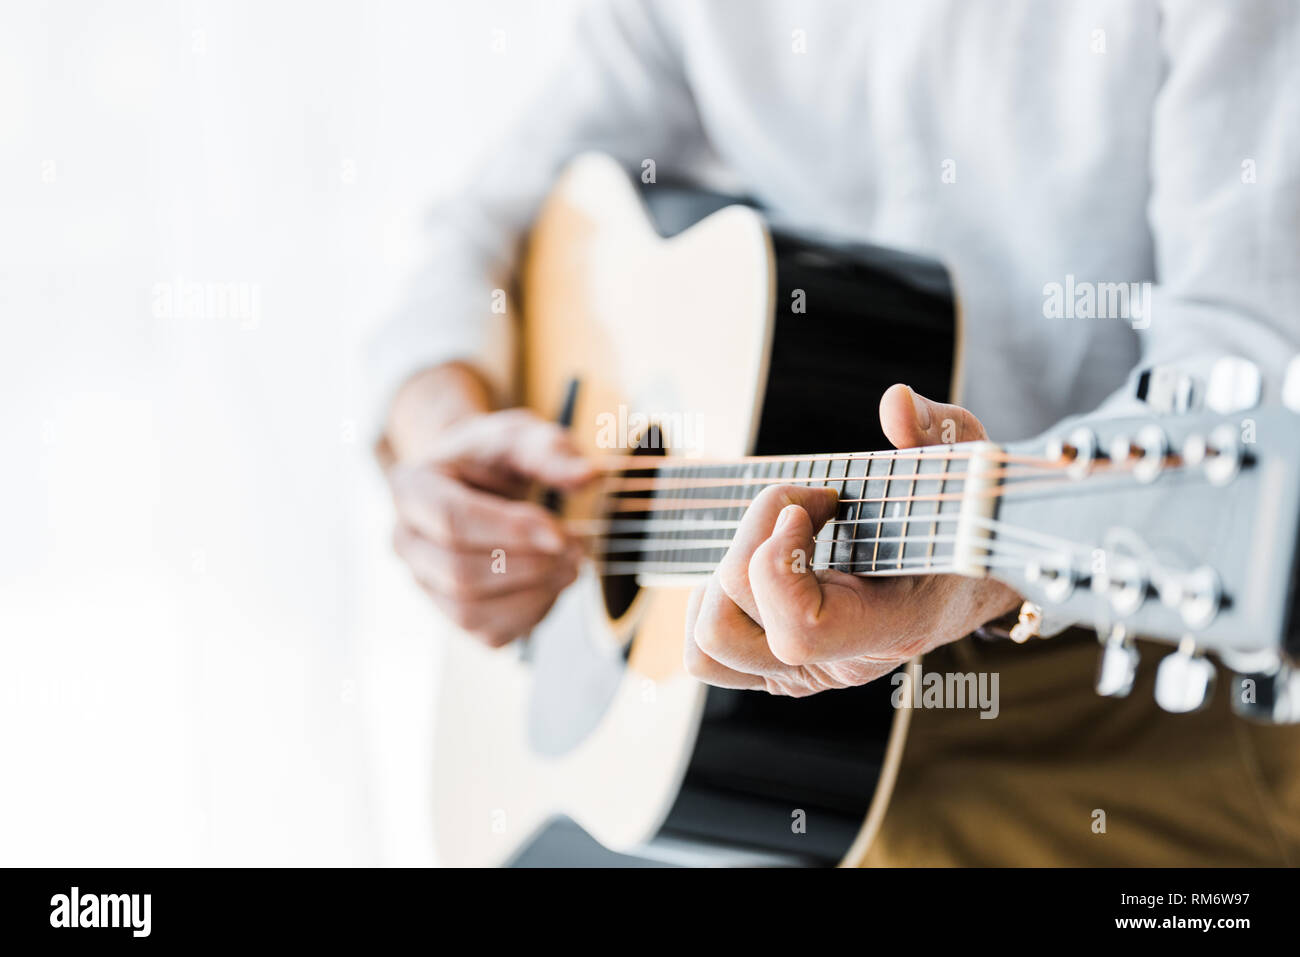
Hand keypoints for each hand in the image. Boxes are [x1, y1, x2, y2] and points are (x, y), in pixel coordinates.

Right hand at [383, 365, 593, 646]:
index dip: (510, 531)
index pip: (452, 519)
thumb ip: (550, 452)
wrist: (480, 481)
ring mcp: (425, 582)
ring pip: (470, 611)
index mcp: (411, 487)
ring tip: (572, 565)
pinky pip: (489, 633)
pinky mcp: (452, 615)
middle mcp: (406, 541)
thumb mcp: (520, 437)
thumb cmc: (495, 458)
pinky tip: (554, 583)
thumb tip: (587, 476)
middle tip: (578, 547)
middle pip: (459, 572)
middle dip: (528, 565)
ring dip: (532, 594)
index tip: (561, 533)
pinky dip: (532, 614)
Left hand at [684, 384, 1020, 696]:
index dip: (779, 562)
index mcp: (891, 627)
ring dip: (721, 577)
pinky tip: (759, 557)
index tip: (811, 503)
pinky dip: (713, 601)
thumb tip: (895, 403)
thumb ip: (935, 431)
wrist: (972, 577)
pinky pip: (707, 654)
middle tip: (807, 501)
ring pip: (708, 644)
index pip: (801, 630)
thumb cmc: (963, 518)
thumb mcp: (965, 464)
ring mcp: (803, 674)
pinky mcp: (776, 666)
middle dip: (750, 541)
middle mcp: (839, 665)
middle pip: (732, 622)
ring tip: (778, 532)